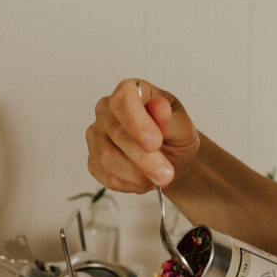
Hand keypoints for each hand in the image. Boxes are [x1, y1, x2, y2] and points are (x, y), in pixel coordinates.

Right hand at [85, 79, 199, 192]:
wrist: (171, 159)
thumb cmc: (174, 135)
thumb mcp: (182, 127)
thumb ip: (170, 119)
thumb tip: (159, 106)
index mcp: (129, 92)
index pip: (123, 98)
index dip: (137, 122)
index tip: (154, 143)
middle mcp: (106, 110)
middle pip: (116, 133)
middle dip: (144, 159)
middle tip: (166, 174)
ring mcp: (96, 136)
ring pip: (107, 158)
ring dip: (138, 174)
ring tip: (159, 177)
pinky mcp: (93, 161)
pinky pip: (107, 176)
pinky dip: (130, 184)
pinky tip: (144, 180)